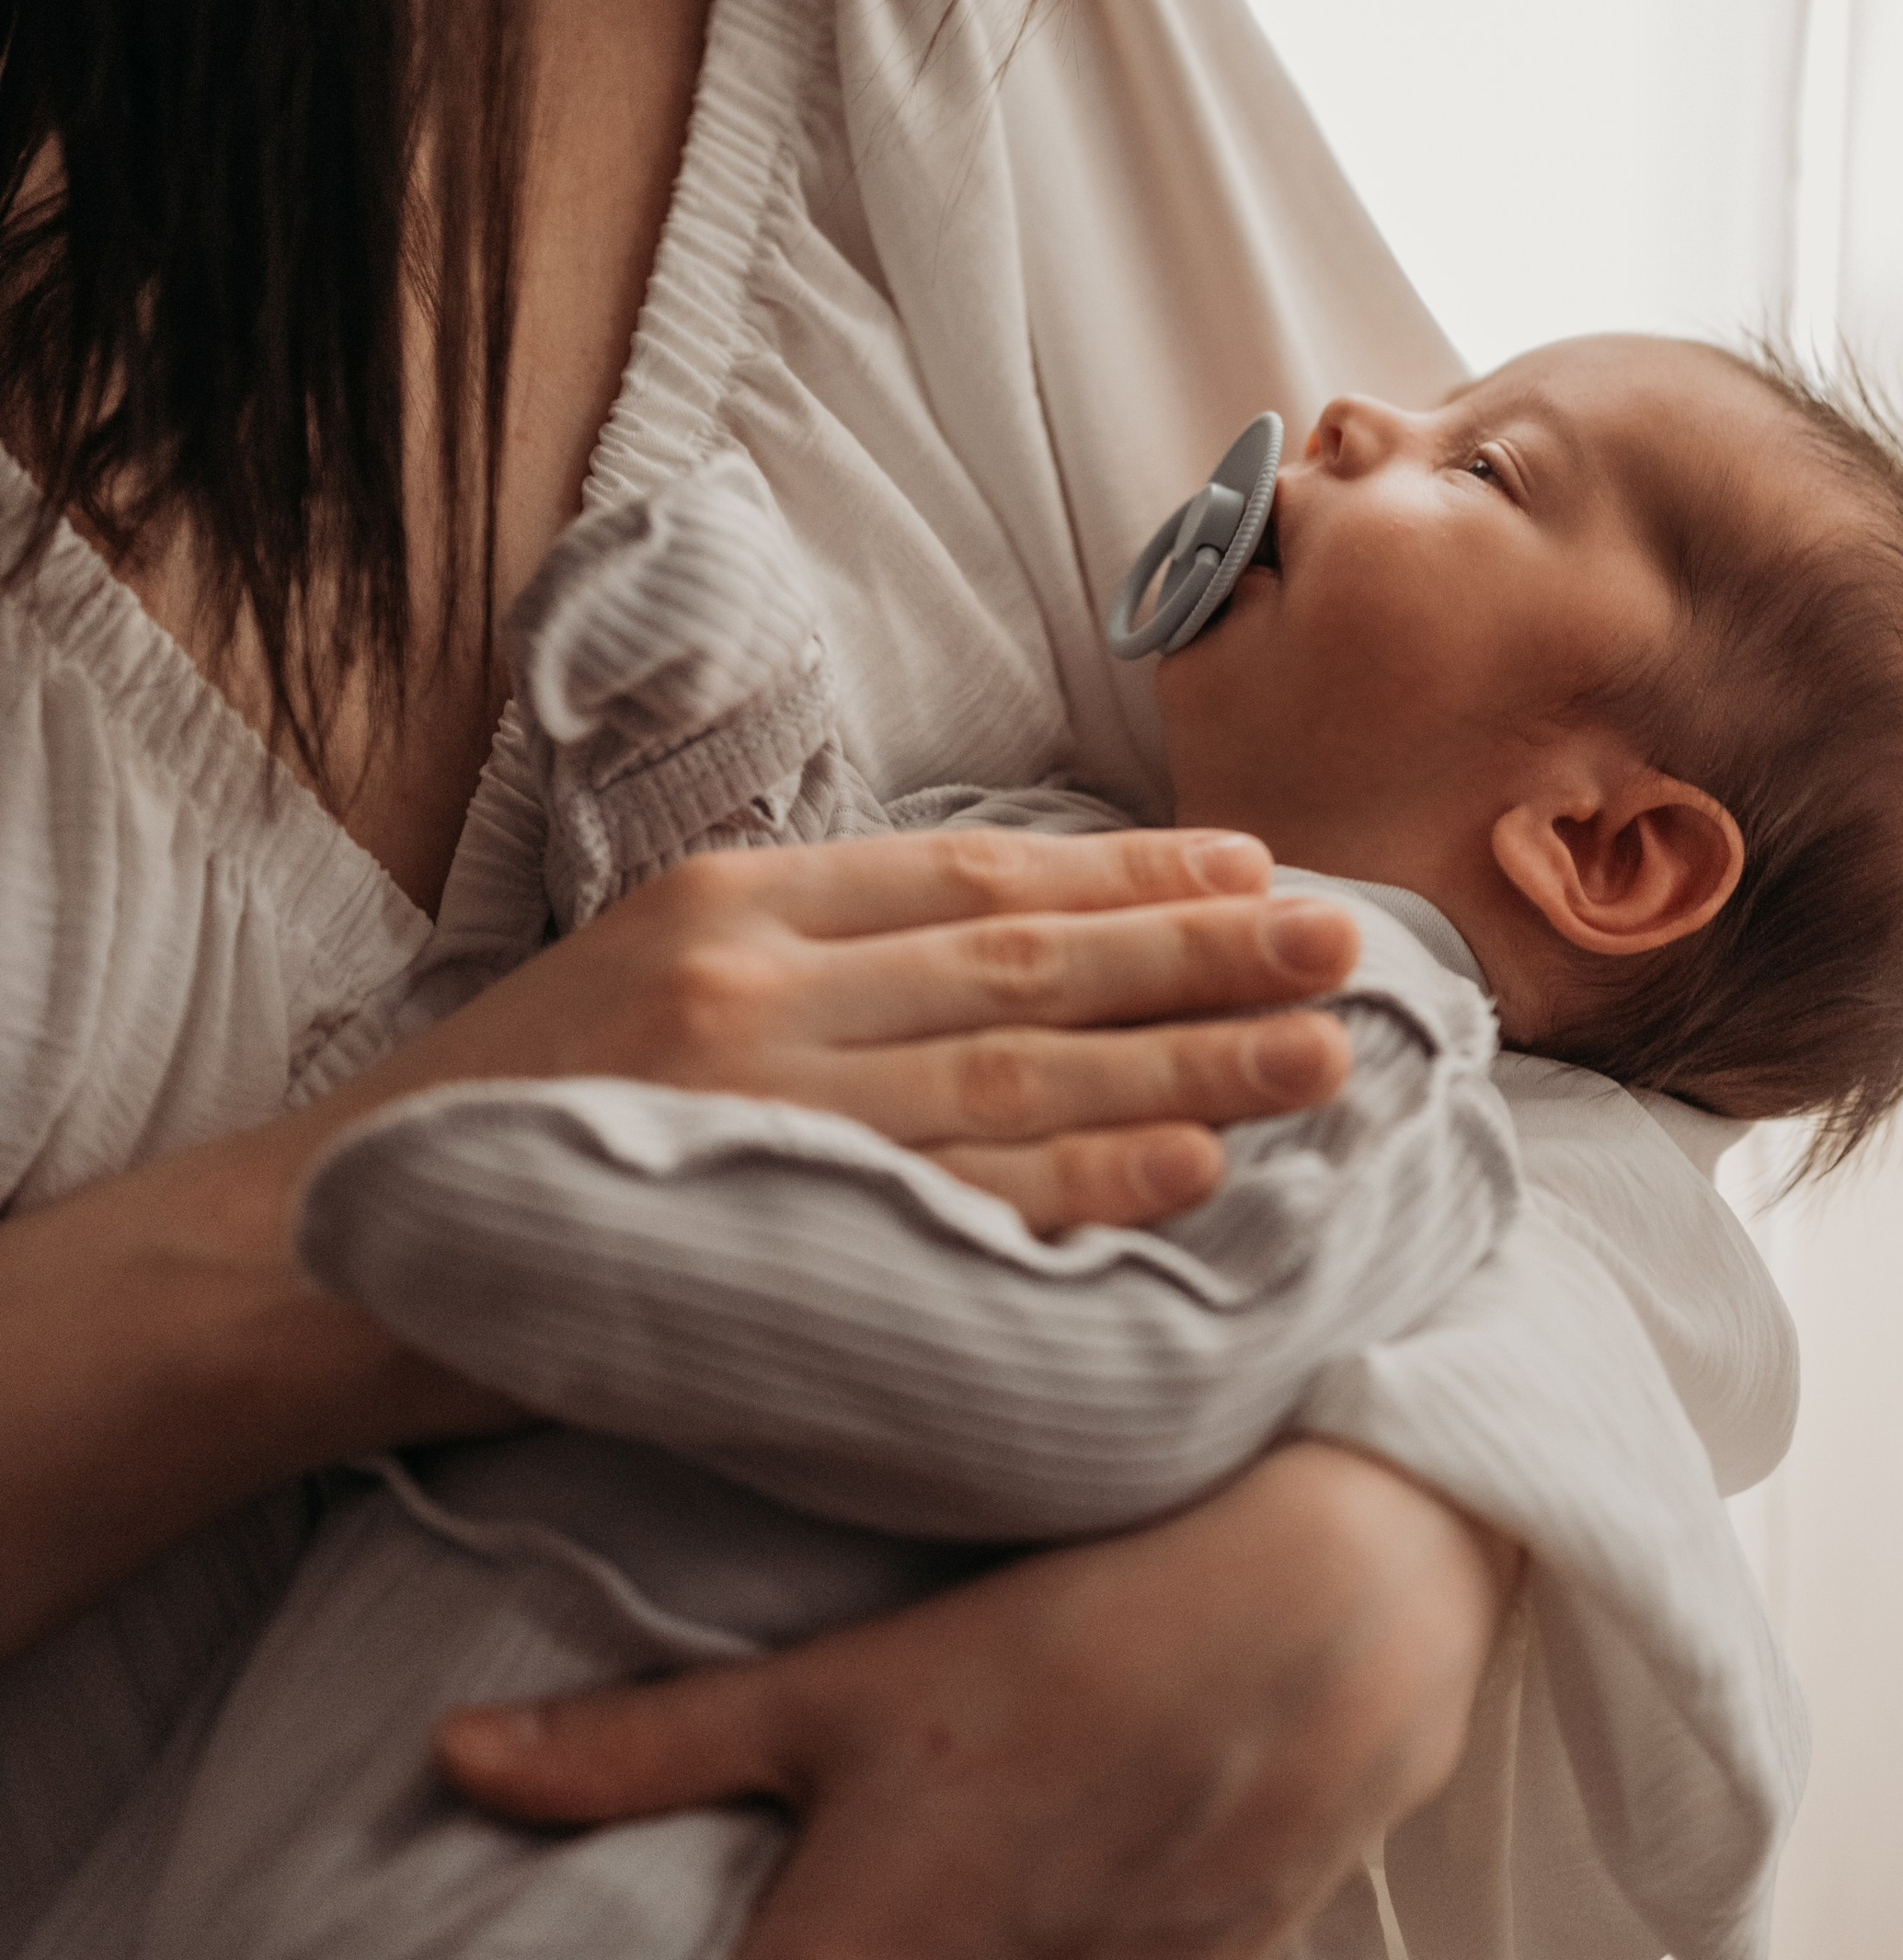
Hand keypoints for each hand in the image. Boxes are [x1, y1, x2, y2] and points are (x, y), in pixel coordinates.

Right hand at [0, 832, 1358, 1661]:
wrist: (335, 1252)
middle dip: (1205, 949)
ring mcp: (766, 1100)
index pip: (979, 873)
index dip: (1131, 876)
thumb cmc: (512, 1110)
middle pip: (1031, 959)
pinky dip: (1093, 1181)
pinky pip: (966, 1199)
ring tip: (1325, 1050)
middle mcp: (765, 979)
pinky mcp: (764, 1220)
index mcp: (740, 899)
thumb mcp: (650, 967)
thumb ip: (810, 944)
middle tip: (1350, 938)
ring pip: (1027, 1071)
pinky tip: (1200, 1165)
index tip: (1254, 868)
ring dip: (1193, 1059)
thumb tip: (995, 934)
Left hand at [437, 1442, 1517, 1959]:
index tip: (687, 1935)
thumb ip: (649, 1741)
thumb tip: (454, 1760)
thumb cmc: (1079, 1621)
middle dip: (832, 1944)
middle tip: (836, 1891)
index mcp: (866, 1952)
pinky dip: (1079, 1945)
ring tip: (964, 1870)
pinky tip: (1073, 1877)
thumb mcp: (844, 1682)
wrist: (1340, 1604)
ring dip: (982, 1942)